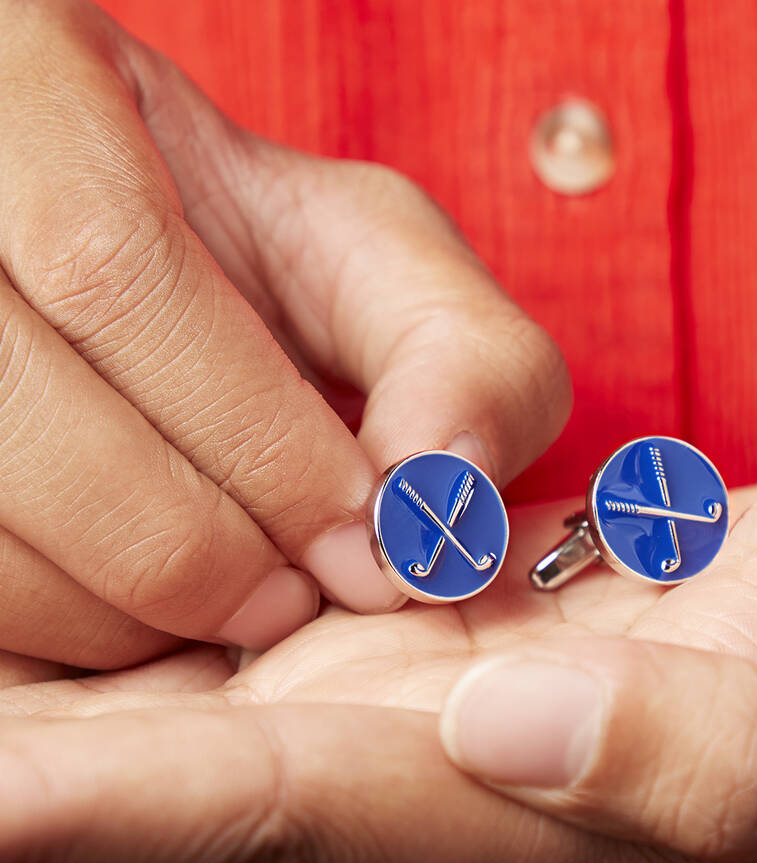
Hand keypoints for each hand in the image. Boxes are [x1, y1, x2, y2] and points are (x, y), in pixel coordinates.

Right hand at [0, 0, 568, 668]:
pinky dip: (68, 628)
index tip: (362, 545)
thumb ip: (464, 361)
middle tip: (295, 601)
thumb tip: (444, 504)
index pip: (111, 268)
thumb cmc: (270, 254)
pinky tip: (151, 601)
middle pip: (20, 411)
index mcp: (38, 90)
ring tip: (232, 602)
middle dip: (191, 548)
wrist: (154, 255)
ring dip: (125, 609)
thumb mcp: (392, 269)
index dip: (254, 440)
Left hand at [0, 420, 756, 862]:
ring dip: (91, 691)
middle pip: (220, 774)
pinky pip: (321, 622)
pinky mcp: (503, 616)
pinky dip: (205, 616)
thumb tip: (509, 726)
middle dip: (43, 761)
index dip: (102, 814)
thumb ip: (719, 747)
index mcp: (572, 812)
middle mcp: (491, 765)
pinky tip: (119, 593)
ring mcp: (487, 687)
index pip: (292, 817)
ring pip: (249, 700)